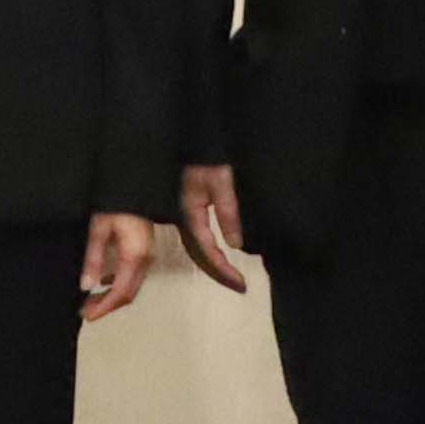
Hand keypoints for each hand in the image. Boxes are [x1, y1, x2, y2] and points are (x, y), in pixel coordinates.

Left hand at [79, 210, 158, 320]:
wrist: (134, 186)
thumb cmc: (116, 203)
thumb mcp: (99, 229)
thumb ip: (94, 259)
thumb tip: (86, 286)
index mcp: (135, 256)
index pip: (121, 292)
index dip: (104, 307)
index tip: (88, 316)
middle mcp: (145, 259)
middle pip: (128, 294)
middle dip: (107, 306)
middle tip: (85, 311)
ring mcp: (148, 256)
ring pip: (132, 287)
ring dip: (112, 297)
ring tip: (91, 301)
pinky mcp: (145, 251)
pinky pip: (133, 276)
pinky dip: (118, 285)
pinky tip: (103, 283)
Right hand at [175, 159, 253, 294]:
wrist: (193, 137)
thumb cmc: (207, 155)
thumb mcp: (221, 182)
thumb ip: (227, 212)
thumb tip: (234, 245)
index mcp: (189, 214)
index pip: (207, 250)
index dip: (223, 270)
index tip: (241, 283)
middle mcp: (183, 218)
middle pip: (198, 255)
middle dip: (218, 273)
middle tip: (240, 286)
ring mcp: (183, 214)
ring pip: (196, 248)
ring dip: (212, 265)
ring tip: (231, 277)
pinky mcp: (188, 209)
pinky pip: (196, 237)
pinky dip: (208, 251)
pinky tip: (219, 253)